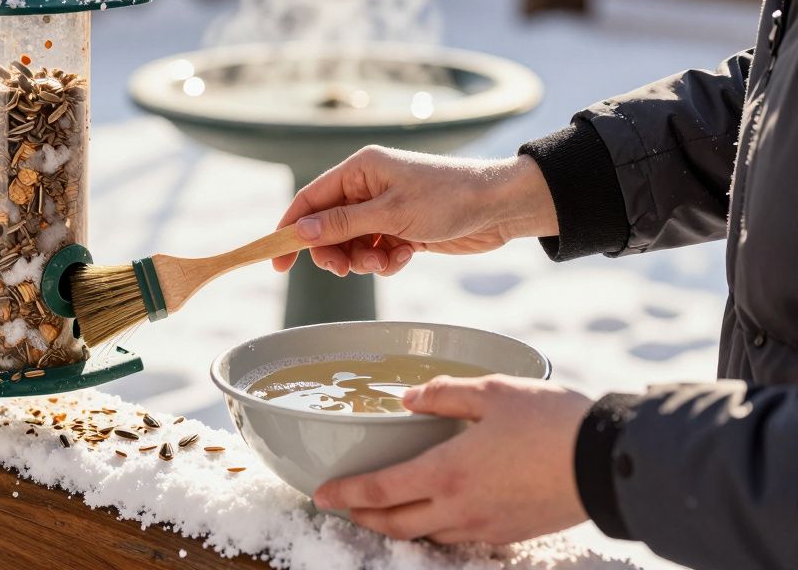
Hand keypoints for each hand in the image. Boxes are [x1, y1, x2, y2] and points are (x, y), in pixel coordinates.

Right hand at [273, 146, 557, 276]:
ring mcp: (385, 208)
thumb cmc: (448, 198)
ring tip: (388, 260)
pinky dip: (386, 260)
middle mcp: (368, 186)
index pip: (309, 200)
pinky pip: (376, 250)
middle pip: (327, 227)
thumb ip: (342, 224)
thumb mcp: (390, 214)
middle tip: (346, 270)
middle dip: (334, 251)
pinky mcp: (402, 228)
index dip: (290, 230)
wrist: (500, 207)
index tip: (278, 263)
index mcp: (360, 170)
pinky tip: (406, 257)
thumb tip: (300, 232)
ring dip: (364, 260)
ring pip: (352, 243)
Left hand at [313, 375, 591, 544]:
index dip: (346, 495)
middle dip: (363, 518)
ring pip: (427, 534)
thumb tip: (408, 400)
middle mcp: (460, 506)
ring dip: (398, 525)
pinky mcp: (510, 532)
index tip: (321, 495)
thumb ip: (444, 394)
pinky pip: (460, 537)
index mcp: (447, 471)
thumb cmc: (551, 421)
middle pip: (396, 523)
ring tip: (383, 511)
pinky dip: (436, 528)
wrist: (608, 462)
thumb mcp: (493, 391)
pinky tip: (436, 514)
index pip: (380, 490)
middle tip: (343, 508)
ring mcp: (485, 525)